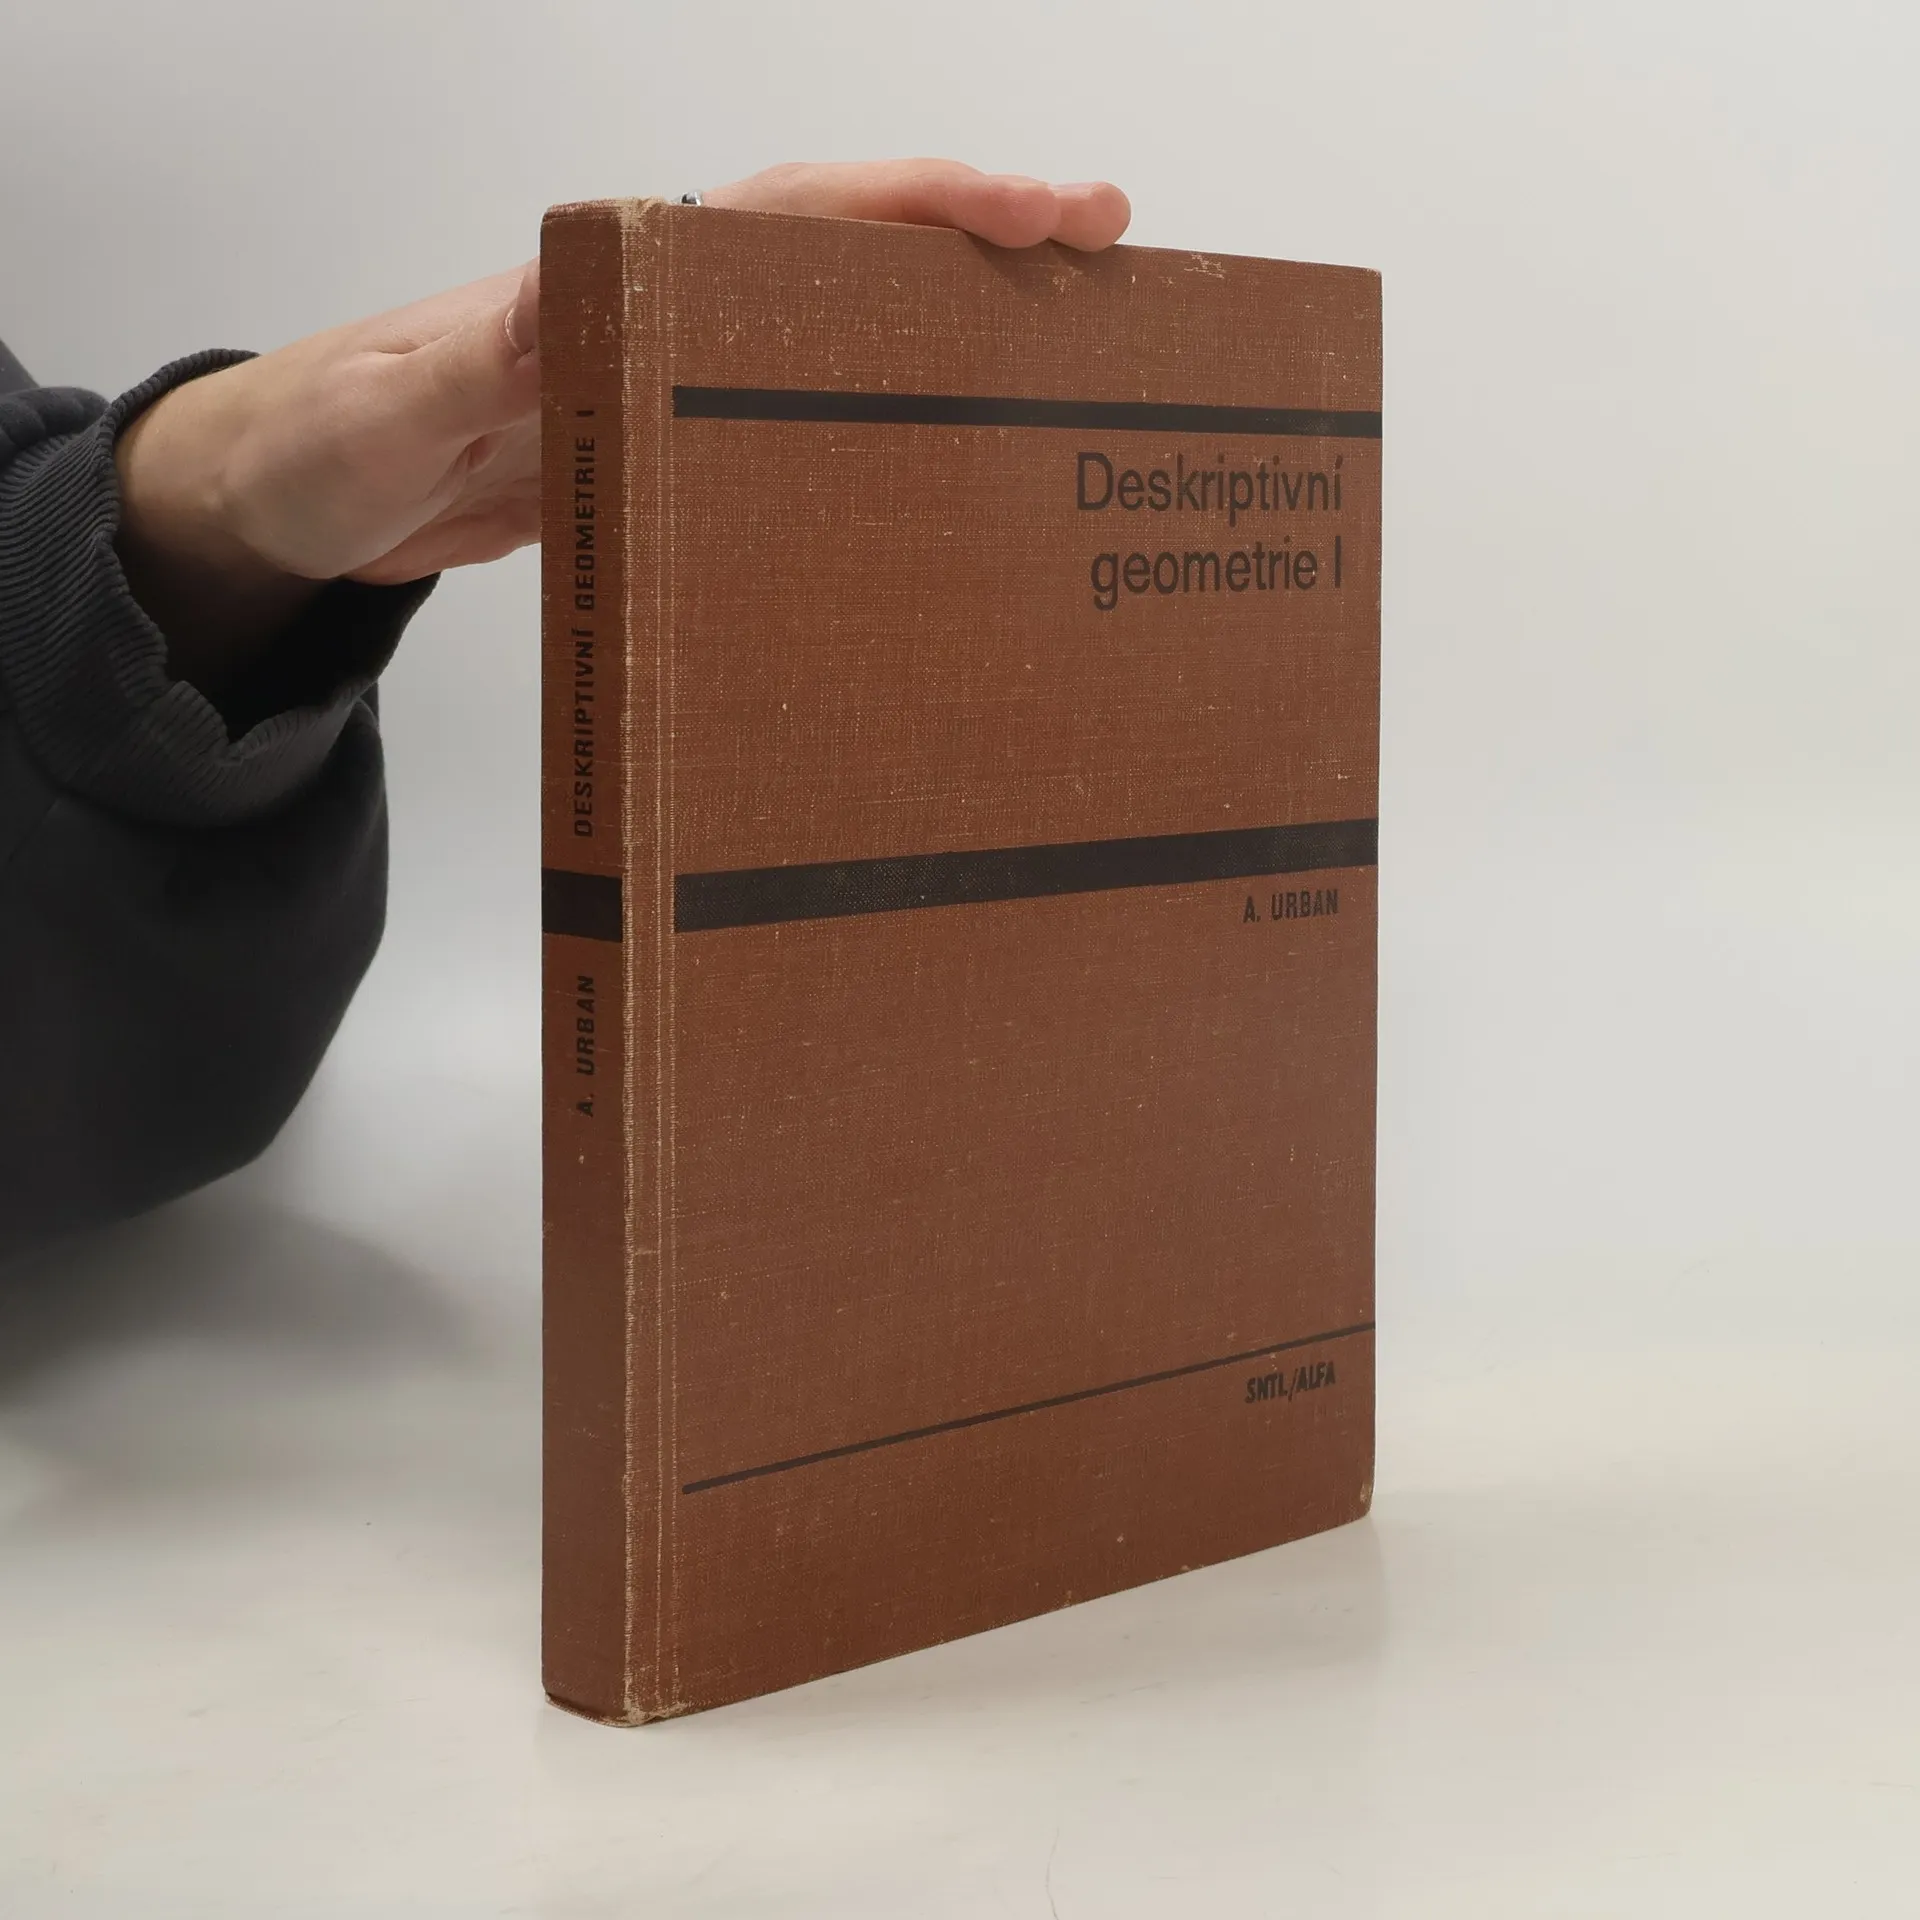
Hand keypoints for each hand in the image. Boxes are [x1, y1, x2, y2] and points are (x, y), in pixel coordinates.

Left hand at [114, 162, 1130, 693]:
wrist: (286, 501)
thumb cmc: (315, 441)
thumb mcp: (379, 410)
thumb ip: (464, 362)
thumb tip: (564, 299)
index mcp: (605, 285)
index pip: (786, 217)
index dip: (915, 204)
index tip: (1031, 209)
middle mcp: (658, 317)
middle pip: (846, 251)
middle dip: (980, 238)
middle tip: (1109, 248)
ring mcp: (668, 381)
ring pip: (837, 328)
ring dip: (950, 324)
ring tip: (1068, 345)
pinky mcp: (661, 447)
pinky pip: (793, 417)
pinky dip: (879, 414)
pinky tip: (941, 461)